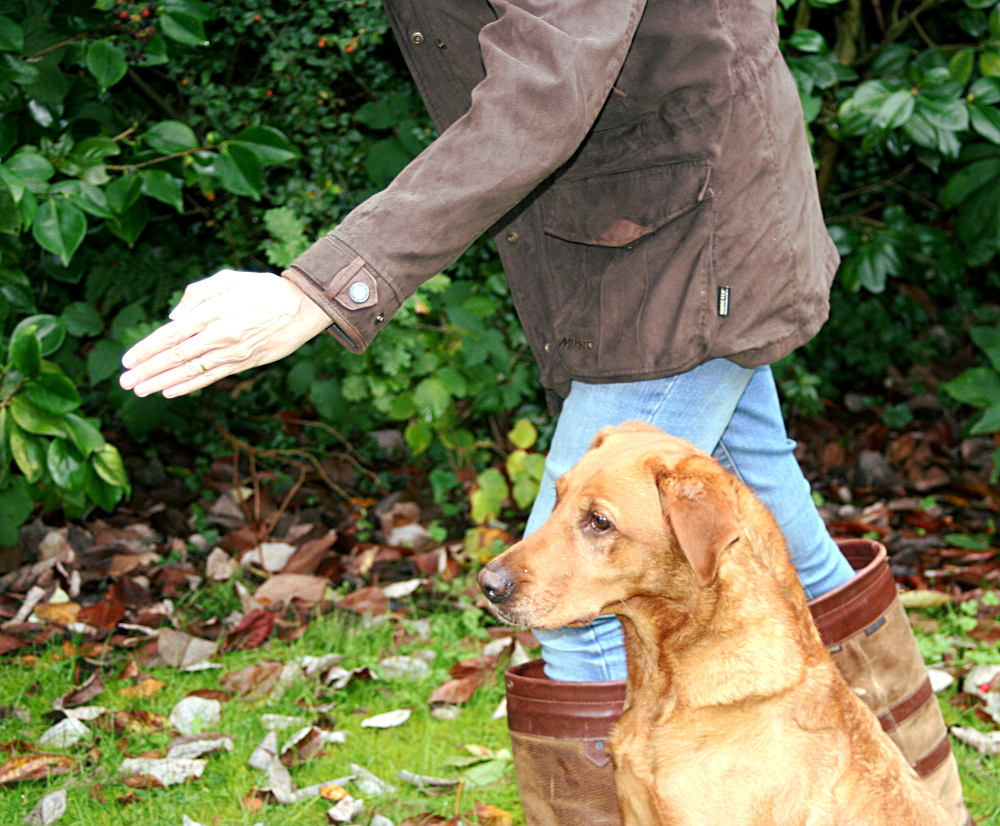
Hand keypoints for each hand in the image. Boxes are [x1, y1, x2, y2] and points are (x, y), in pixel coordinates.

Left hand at [119, 270, 332, 397]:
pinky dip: (189, 386)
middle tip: (125, 382)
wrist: (303, 307)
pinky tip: (170, 391)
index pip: (170, 335)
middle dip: (147, 371)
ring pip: (190, 371)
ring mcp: (232, 352)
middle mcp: (219, 336)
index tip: (127, 360)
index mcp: (212, 313)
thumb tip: (173, 317)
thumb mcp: (229, 278)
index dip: (147, 349)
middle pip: (175, 357)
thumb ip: (197, 293)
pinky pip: (211, 377)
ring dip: (162, 382)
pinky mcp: (244, 362)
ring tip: (140, 391)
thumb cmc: (265, 288)